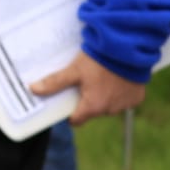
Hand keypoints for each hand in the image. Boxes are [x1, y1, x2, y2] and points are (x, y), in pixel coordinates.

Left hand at [28, 52, 145, 125]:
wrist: (128, 48)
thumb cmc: (100, 60)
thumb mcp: (74, 70)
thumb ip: (55, 82)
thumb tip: (33, 90)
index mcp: (93, 107)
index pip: (77, 120)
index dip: (71, 113)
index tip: (68, 102)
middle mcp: (110, 110)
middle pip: (93, 111)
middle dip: (89, 100)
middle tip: (85, 82)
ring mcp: (125, 104)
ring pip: (110, 105)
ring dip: (106, 96)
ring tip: (102, 77)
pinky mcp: (137, 97)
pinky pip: (125, 99)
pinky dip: (121, 91)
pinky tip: (118, 78)